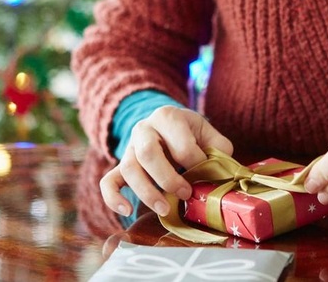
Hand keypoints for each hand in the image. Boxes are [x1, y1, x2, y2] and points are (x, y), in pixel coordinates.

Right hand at [99, 106, 232, 216]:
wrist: (166, 126)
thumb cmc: (190, 133)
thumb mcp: (207, 132)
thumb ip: (218, 148)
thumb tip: (219, 170)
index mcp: (167, 116)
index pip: (181, 144)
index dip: (196, 163)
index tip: (208, 172)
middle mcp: (144, 129)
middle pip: (148, 153)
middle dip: (168, 178)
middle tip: (186, 193)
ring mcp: (129, 148)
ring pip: (129, 169)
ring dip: (147, 192)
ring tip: (165, 209)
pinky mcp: (121, 166)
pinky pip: (108, 181)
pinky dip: (113, 198)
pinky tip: (127, 211)